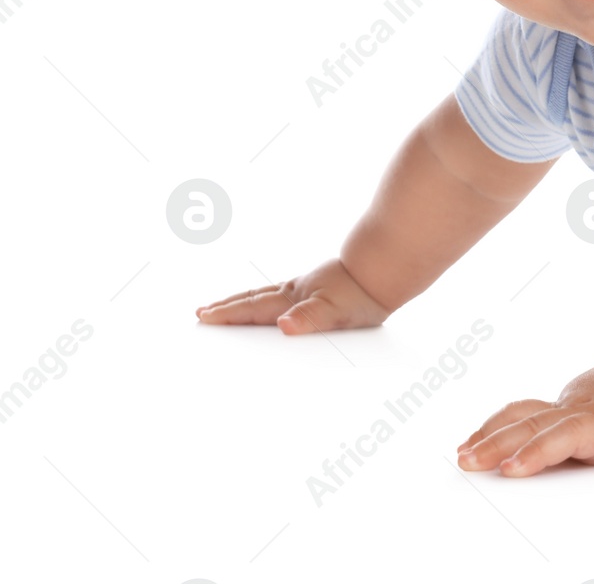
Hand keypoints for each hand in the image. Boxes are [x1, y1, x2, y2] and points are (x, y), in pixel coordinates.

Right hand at [195, 257, 392, 333]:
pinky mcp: (321, 289)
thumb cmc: (363, 293)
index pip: (252, 309)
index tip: (202, 318)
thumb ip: (310, 319)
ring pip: (268, 295)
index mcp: (292, 299)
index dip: (226, 315)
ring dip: (246, 302)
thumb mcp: (336, 311)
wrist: (388, 270)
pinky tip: (279, 307)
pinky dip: (271, 300)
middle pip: (253, 299)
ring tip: (229, 307)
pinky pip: (286, 296)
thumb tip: (284, 326)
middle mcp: (295, 292)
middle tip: (203, 312)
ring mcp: (307, 288)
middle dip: (227, 307)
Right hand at [456, 362, 593, 478]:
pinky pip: (525, 412)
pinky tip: (474, 440)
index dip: (539, 451)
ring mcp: (569, 407)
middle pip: (534, 425)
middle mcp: (581, 411)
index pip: (566, 436)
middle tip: (470, 462)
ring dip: (492, 433)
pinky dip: (498, 424)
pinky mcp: (561, 408)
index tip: (513, 468)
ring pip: (523, 415)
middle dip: (500, 444)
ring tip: (463, 454)